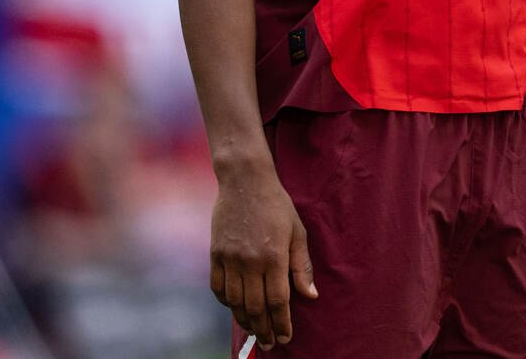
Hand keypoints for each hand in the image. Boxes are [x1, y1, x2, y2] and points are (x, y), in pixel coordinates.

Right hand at [209, 160, 316, 348]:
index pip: (278, 301)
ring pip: (235, 302)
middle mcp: (250, 262)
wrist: (245, 182)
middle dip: (264, 329)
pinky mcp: (215, 255)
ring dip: (245, 320)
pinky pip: (218, 288)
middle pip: (255, 307)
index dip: (282, 322)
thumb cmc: (277, 205)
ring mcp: (229, 259)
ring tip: (255, 331)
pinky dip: (226, 303)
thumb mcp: (297, 232)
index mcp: (274, 256)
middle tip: (271, 343)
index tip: (286, 338)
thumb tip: (310, 295)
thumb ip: (302, 266)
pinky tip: (236, 308)